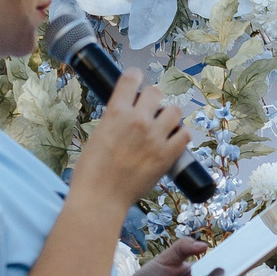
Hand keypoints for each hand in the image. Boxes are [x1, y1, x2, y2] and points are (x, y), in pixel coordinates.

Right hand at [74, 71, 191, 209]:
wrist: (101, 198)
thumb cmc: (91, 172)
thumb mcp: (97, 136)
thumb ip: (114, 122)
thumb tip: (126, 117)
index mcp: (116, 112)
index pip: (131, 78)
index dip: (135, 77)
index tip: (137, 81)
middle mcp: (138, 120)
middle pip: (156, 92)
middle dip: (152, 100)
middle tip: (149, 111)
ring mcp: (155, 137)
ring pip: (174, 110)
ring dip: (169, 116)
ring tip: (163, 126)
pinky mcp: (167, 155)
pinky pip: (185, 134)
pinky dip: (180, 135)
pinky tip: (173, 140)